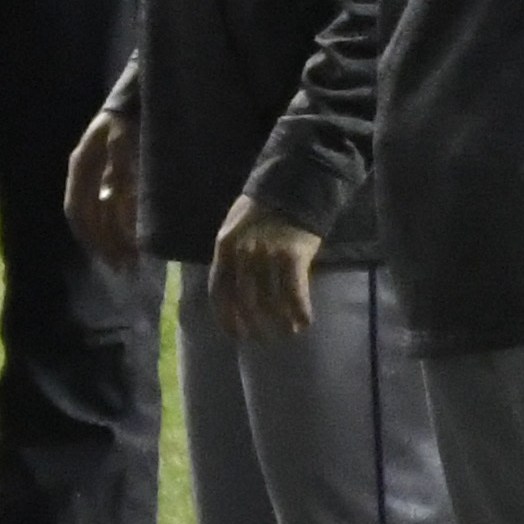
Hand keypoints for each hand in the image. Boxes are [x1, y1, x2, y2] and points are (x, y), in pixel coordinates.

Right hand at [65, 107, 141, 270]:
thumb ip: (123, 178)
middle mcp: (86, 172)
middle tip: (127, 267)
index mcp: (82, 166)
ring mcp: (99, 171)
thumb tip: (127, 219)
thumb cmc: (131, 115)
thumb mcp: (125, 143)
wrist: (140, 89)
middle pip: (89, 216)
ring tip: (132, 256)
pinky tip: (137, 233)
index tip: (114, 259)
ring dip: (113, 236)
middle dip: (106, 243)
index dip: (94, 237)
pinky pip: (112, 202)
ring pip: (100, 212)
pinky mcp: (113, 171)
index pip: (78, 210)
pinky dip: (122, 221)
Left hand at [211, 195, 322, 340]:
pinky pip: (294, 292)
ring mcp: (267, 255)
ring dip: (280, 323)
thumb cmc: (266, 207)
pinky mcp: (292, 255)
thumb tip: (236, 290)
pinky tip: (305, 322)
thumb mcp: (237, 228)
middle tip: (264, 339)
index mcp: (224, 247)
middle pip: (244, 302)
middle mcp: (242, 254)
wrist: (295, 183)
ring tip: (288, 333)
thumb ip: (233, 256)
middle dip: (254, 326)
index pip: (219, 292)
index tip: (235, 334)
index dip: (226, 318)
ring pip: (271, 301)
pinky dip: (299, 311)